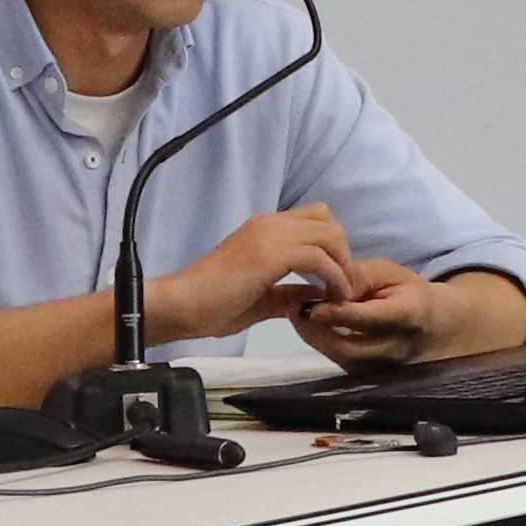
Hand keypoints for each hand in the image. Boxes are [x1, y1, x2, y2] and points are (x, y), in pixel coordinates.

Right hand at [144, 199, 352, 344]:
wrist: (181, 305)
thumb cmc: (212, 305)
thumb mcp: (262, 299)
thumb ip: (289, 293)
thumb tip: (317, 295)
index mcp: (265, 230)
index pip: (315, 219)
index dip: (333, 246)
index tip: (336, 280)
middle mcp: (270, 224)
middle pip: (328, 221)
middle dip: (344, 254)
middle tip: (345, 288)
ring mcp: (270, 235)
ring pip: (329, 234)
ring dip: (343, 266)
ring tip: (342, 296)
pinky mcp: (270, 253)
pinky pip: (319, 257)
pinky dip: (334, 277)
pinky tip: (331, 299)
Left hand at [299, 255, 466, 367]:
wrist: (436, 327)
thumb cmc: (409, 293)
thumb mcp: (390, 273)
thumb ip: (359, 276)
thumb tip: (328, 288)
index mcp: (409, 316)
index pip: (369, 319)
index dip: (338, 314)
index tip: (311, 305)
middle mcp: (397, 348)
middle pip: (349, 347)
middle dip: (316, 330)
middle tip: (293, 307)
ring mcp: (384, 368)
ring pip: (341, 359)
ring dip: (314, 337)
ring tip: (295, 312)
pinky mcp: (370, 377)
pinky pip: (340, 362)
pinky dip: (321, 344)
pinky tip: (310, 325)